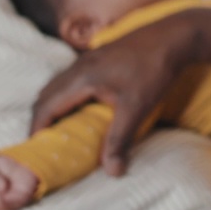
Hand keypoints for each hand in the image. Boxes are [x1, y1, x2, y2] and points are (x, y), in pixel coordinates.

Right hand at [30, 14, 196, 175]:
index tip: (36, 149)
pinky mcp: (99, 57)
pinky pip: (70, 79)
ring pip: (57, 85)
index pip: (45, 106)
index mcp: (81, 78)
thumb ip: (120, 140)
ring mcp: (88, 59)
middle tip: (45, 143)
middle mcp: (78, 66)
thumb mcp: (136, 109)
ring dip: (53, 107)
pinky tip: (82, 109)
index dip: (36, 129)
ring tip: (60, 130)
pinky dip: (66, 97)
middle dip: (40, 119)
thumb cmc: (154, 71)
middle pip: (45, 95)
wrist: (174, 37)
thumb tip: (112, 172)